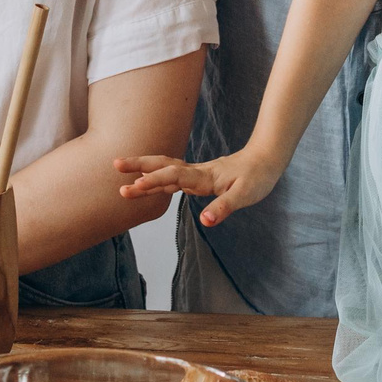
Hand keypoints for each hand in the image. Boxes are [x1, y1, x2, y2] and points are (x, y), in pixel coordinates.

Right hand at [114, 151, 283, 226]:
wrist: (266, 160)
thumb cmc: (256, 177)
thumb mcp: (245, 196)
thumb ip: (223, 207)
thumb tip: (205, 221)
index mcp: (204, 177)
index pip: (175, 176)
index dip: (155, 181)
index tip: (135, 186)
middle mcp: (196, 173)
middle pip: (163, 166)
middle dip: (139, 165)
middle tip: (115, 165)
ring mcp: (196, 174)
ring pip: (165, 169)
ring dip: (144, 170)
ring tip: (121, 171)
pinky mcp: (198, 178)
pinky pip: (173, 176)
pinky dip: (157, 176)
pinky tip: (147, 181)